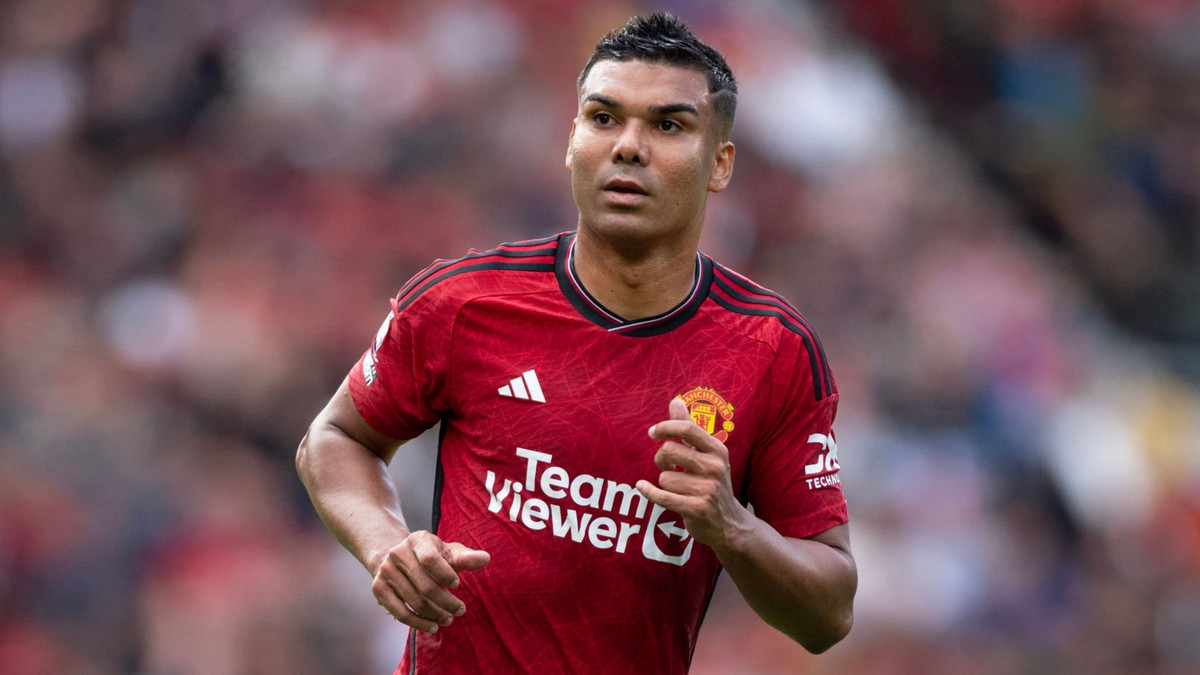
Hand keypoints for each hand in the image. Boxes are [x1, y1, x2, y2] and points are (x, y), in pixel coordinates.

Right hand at [372, 530, 489, 632]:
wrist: (396, 557)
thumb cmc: (430, 555)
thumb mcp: (447, 552)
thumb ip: (466, 557)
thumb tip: (486, 558)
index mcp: (417, 541)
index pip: (430, 559)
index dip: (445, 574)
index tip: (458, 585)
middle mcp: (398, 554)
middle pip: (425, 585)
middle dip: (446, 602)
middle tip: (460, 610)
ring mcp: (386, 571)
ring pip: (414, 601)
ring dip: (435, 614)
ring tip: (448, 619)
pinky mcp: (378, 588)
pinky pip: (400, 612)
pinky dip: (418, 623)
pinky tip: (432, 626)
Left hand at [636, 398, 749, 549]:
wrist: (729, 523)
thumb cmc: (711, 482)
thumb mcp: (706, 454)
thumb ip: (689, 427)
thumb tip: (675, 401)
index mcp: (717, 450)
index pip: (688, 429)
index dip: (666, 427)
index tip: (653, 432)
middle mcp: (715, 468)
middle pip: (670, 450)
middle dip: (661, 458)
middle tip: (667, 466)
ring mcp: (707, 490)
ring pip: (664, 477)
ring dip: (664, 482)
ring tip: (678, 488)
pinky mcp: (697, 509)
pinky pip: (662, 496)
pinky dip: (648, 491)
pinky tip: (642, 486)